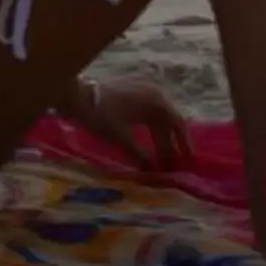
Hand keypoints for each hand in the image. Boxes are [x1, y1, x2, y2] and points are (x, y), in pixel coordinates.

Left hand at [72, 75, 191, 171]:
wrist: (78, 97)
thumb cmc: (103, 116)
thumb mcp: (124, 139)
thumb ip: (142, 155)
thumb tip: (154, 172)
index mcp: (156, 101)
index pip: (178, 124)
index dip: (184, 144)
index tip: (188, 162)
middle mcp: (153, 94)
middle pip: (167, 123)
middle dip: (169, 146)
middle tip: (172, 167)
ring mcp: (141, 92)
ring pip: (156, 120)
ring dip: (158, 140)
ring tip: (159, 161)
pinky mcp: (130, 94)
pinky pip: (146, 116)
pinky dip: (148, 132)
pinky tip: (146, 147)